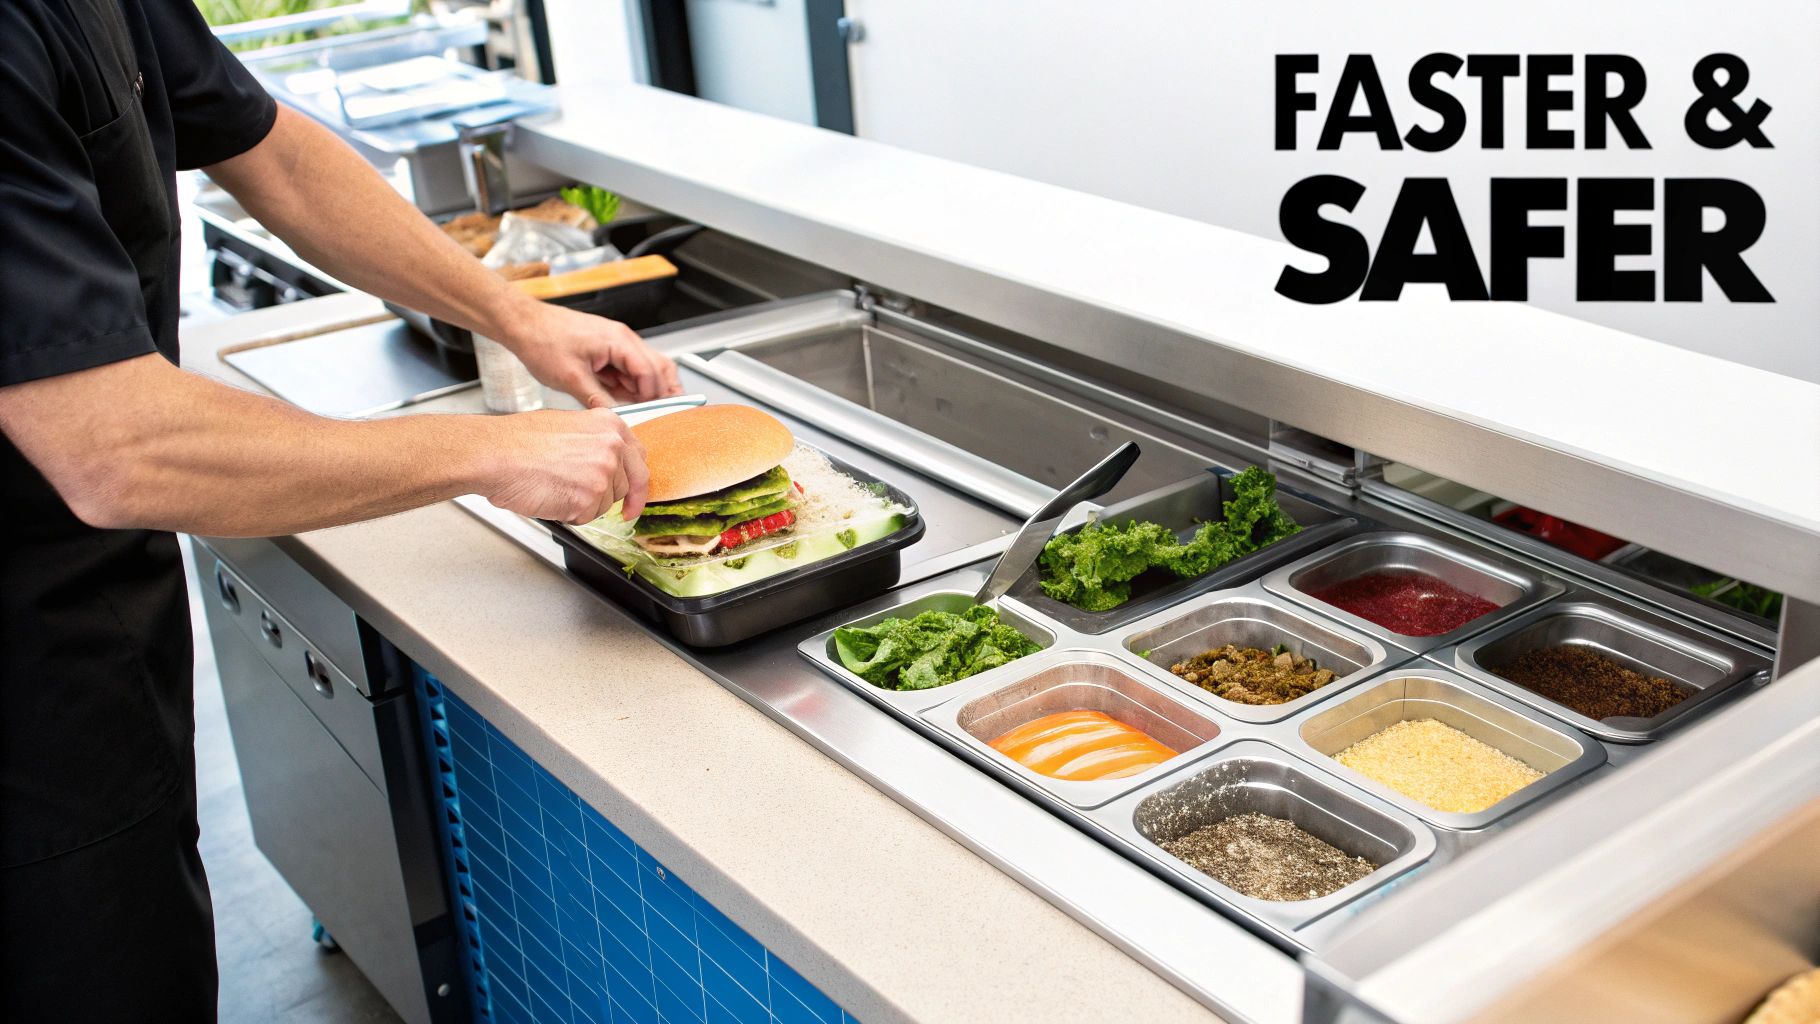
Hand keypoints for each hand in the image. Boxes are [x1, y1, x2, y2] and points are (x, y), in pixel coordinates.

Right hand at [481, 408, 649, 523]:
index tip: (634, 498)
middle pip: (626, 485)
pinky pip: (587, 517)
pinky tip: (551, 497)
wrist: (494, 454)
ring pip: (606, 504)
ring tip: (555, 486)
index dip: (637, 483)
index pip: (639, 459)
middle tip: (587, 500)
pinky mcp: (589, 498)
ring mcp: (603, 473)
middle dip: (607, 496)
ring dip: (584, 504)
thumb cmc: (517, 440)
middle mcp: (612, 446)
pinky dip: (570, 515)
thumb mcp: (568, 425)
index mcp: (609, 425)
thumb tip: (606, 461)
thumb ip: (594, 442)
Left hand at [507, 301, 681, 408]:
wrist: (523, 324)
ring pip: (645, 367)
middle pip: (659, 366)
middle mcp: (623, 338)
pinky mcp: (607, 347)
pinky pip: (627, 367)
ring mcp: (616, 342)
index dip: (652, 396)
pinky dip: (628, 383)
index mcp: (618, 341)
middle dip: (661, 390)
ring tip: (633, 406)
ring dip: (642, 388)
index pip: (650, 372)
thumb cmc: (543, 341)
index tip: (650, 414)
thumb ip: (598, 400)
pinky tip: (616, 396)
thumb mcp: (571, 379)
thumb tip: (616, 419)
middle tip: (661, 412)